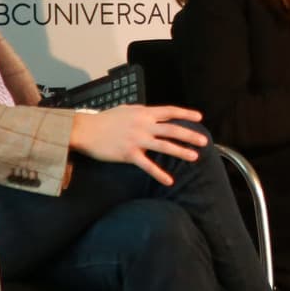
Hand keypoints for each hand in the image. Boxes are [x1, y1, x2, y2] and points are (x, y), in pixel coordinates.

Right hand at [68, 104, 206, 185]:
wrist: (85, 130)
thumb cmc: (104, 119)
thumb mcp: (126, 110)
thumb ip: (141, 112)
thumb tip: (152, 112)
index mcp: (144, 113)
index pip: (169, 111)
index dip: (185, 114)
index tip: (199, 118)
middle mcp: (143, 125)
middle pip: (172, 129)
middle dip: (190, 135)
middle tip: (204, 141)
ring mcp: (137, 140)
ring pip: (164, 146)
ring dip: (181, 151)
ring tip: (194, 157)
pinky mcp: (129, 154)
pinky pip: (148, 166)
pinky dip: (159, 174)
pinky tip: (169, 181)